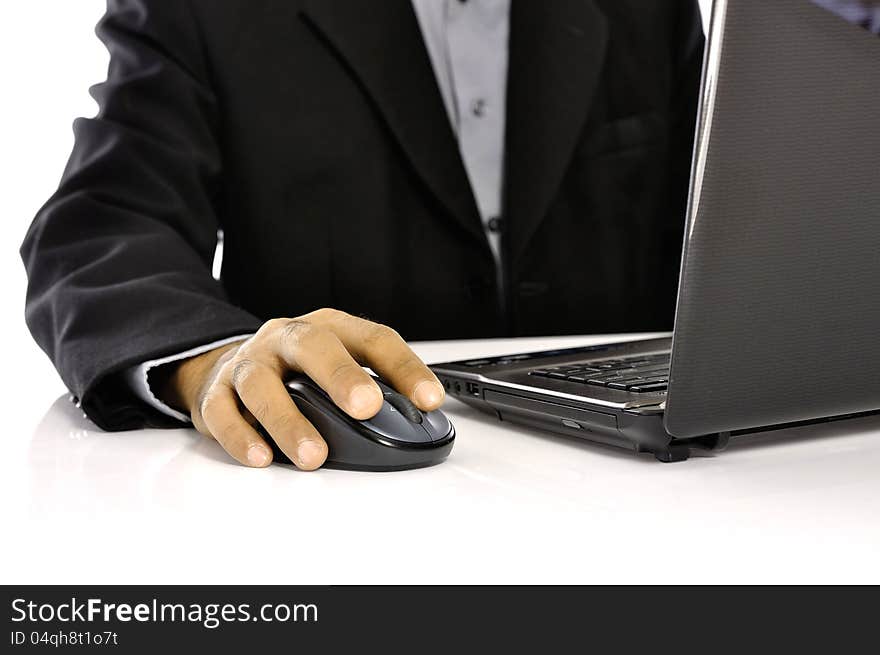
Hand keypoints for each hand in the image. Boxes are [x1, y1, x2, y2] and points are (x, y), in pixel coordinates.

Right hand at [156, 308, 444, 469]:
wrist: (232, 365)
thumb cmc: (299, 370)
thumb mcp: (338, 365)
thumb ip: (374, 387)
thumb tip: (417, 422)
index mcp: (330, 327)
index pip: (374, 339)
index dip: (404, 368)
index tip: (428, 399)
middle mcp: (288, 337)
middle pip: (313, 345)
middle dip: (341, 376)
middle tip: (366, 408)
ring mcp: (250, 362)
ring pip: (262, 383)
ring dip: (288, 421)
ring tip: (313, 455)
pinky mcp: (216, 392)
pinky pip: (222, 411)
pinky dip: (241, 435)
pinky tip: (261, 456)